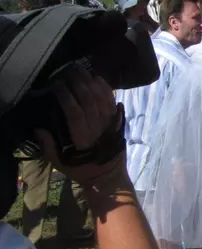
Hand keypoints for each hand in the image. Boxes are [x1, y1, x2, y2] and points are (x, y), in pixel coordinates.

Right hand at [33, 69, 126, 185]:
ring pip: (102, 99)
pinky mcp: (118, 122)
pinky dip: (107, 90)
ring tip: (83, 71)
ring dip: (93, 83)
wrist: (109, 177)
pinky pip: (113, 102)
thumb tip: (38, 129)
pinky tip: (100, 79)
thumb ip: (49, 147)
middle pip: (89, 101)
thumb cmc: (82, 171)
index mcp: (82, 138)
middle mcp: (98, 128)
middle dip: (79, 84)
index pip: (75, 112)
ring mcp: (110, 124)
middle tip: (69, 71)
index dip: (66, 97)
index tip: (57, 85)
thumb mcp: (62, 163)